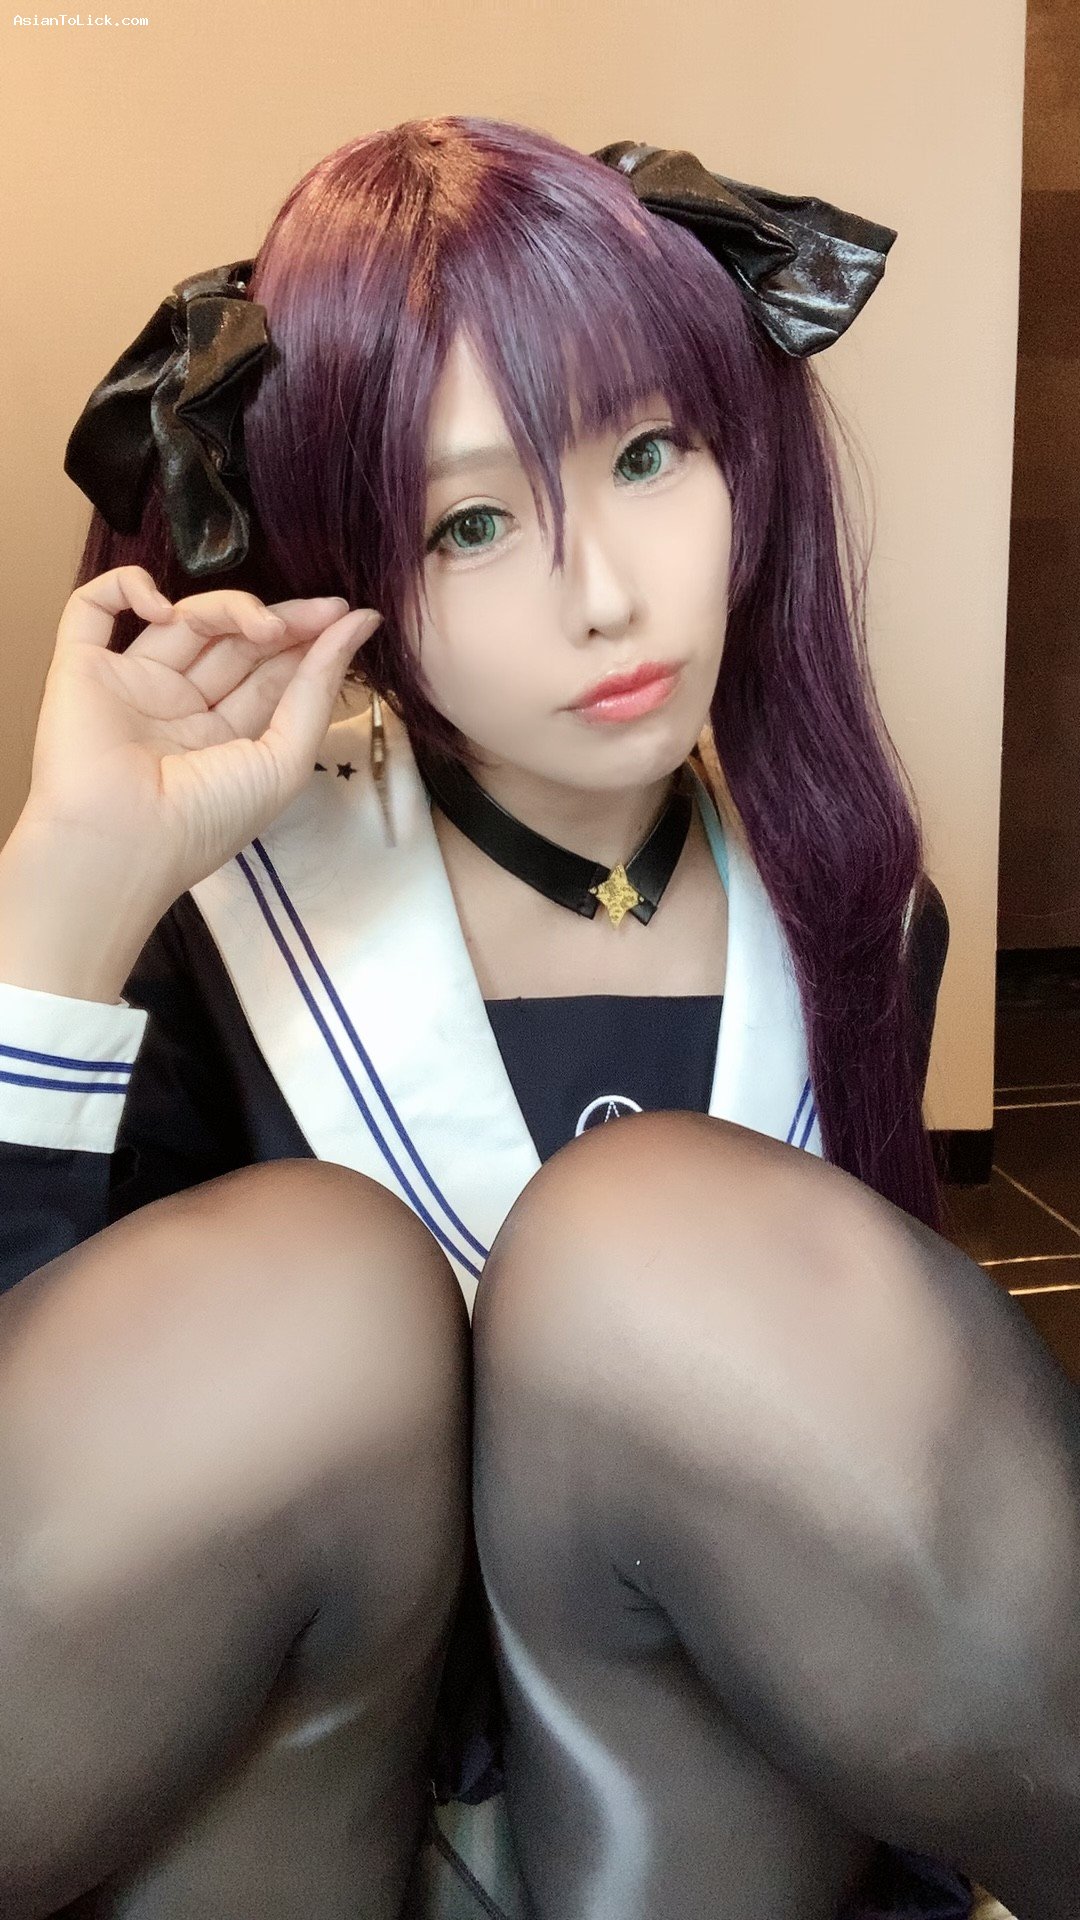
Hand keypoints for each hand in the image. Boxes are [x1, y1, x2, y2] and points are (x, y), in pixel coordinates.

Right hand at [22, 566, 381, 909]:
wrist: (122, 843)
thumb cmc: (206, 819)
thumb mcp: (284, 759)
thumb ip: (317, 690)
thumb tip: (360, 624)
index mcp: (226, 739)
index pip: (269, 675)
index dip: (306, 642)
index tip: (347, 618)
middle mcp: (179, 709)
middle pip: (233, 643)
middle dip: (280, 621)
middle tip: (322, 610)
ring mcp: (131, 685)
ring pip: (183, 619)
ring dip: (228, 607)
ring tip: (266, 624)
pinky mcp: (82, 669)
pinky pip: (93, 608)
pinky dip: (126, 588)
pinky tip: (164, 607)